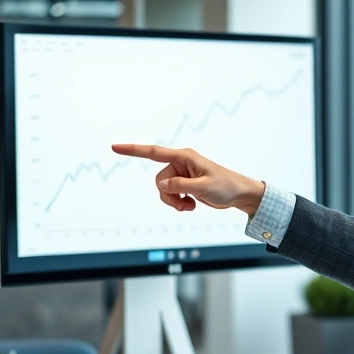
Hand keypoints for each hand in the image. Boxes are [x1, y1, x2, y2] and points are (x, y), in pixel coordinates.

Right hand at [110, 144, 265, 216]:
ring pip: (163, 190)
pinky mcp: (184, 184)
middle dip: (169, 196)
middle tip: (186, 205)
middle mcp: (180, 163)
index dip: (133, 150)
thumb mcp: (203, 187)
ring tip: (191, 206)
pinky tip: (192, 205)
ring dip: (174, 202)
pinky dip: (178, 203)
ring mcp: (182, 174)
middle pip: (159, 181)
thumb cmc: (226, 186)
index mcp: (184, 157)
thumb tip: (160, 185)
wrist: (239, 194)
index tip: (115, 147)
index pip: (153, 152)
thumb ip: (180, 185)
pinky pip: (171, 195)